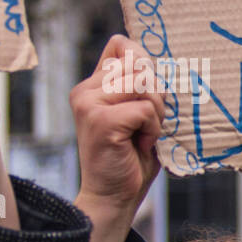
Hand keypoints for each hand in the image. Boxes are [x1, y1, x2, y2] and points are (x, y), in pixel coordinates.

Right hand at [72, 36, 164, 241]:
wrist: (115, 195)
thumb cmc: (131, 156)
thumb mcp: (137, 115)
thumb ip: (139, 87)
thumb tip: (151, 56)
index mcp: (92, 85)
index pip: (122, 46)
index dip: (145, 63)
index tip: (150, 92)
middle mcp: (85, 91)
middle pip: (139, 65)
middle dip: (156, 95)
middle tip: (148, 124)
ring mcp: (89, 104)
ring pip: (143, 85)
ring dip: (156, 113)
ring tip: (144, 133)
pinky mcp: (101, 120)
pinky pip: (145, 110)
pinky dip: (152, 128)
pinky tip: (140, 144)